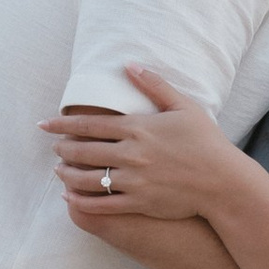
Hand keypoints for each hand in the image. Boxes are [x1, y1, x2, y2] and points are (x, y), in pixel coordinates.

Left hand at [45, 71, 237, 225]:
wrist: (223, 181)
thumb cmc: (206, 142)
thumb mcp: (184, 106)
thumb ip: (154, 85)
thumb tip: (129, 65)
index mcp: (138, 128)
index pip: (89, 124)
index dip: (63, 124)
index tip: (45, 124)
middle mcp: (131, 154)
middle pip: (84, 151)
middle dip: (63, 149)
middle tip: (53, 147)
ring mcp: (134, 180)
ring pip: (88, 179)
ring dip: (67, 175)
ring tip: (58, 172)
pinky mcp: (139, 202)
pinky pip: (101, 204)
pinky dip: (81, 201)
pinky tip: (70, 198)